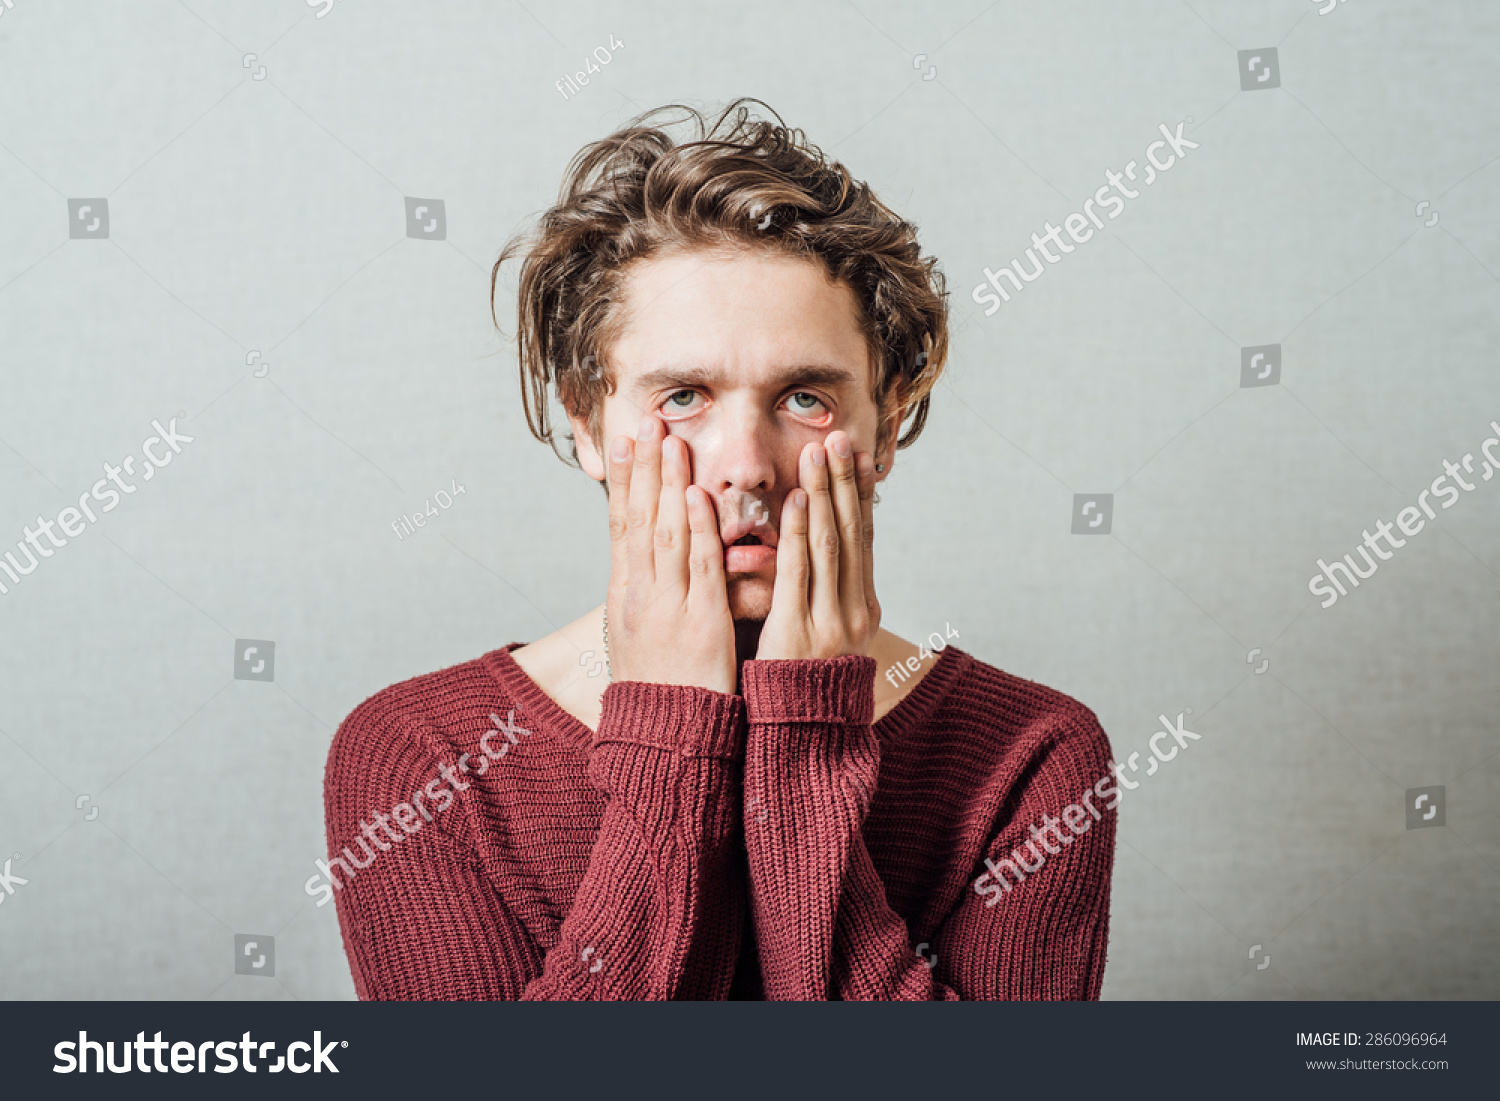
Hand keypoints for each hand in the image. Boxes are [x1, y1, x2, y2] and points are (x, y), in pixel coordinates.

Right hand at [605, 413, 737, 694]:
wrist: (664, 740)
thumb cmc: (659, 690)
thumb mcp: (640, 637)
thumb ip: (647, 595)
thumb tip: (647, 564)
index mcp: (626, 596)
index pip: (621, 525)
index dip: (622, 481)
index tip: (623, 442)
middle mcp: (640, 595)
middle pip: (640, 519)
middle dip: (644, 467)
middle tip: (647, 422)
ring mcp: (668, 607)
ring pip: (667, 534)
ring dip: (669, 483)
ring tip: (671, 441)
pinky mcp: (700, 623)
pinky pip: (701, 568)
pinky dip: (700, 529)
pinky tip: (700, 496)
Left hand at [755, 430, 880, 660]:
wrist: (806, 736)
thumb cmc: (808, 681)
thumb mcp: (828, 632)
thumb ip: (826, 592)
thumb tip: (819, 549)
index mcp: (863, 603)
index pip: (862, 536)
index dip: (859, 492)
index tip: (857, 454)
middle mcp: (854, 606)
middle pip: (850, 531)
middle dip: (843, 480)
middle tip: (838, 436)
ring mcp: (831, 619)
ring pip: (828, 543)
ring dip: (822, 493)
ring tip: (817, 453)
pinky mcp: (800, 631)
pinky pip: (799, 574)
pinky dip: (797, 534)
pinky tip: (794, 502)